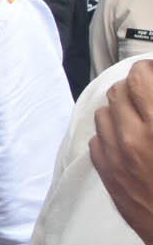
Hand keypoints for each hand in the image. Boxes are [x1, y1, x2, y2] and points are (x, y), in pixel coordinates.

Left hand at [90, 59, 152, 244]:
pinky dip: (110, 134)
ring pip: (103, 113)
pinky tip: (128, 140)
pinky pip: (97, 140)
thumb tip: (151, 89)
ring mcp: (116, 155)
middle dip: (134, 88)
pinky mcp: (107, 173)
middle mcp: (133, 136)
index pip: (140, 77)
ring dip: (120, 110)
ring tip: (139, 116)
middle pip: (118, 92)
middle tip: (148, 92)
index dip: (147, 70)